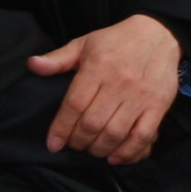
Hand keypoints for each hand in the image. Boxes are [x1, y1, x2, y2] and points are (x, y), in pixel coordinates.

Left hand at [27, 13, 182, 165]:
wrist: (158, 34)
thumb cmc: (117, 41)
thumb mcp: (85, 43)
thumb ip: (58, 58)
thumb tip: (33, 65)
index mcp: (97, 67)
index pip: (75, 104)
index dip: (61, 128)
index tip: (53, 143)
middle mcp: (118, 83)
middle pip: (93, 123)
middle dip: (79, 142)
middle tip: (74, 145)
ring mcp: (140, 96)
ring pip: (115, 133)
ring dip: (99, 149)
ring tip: (92, 150)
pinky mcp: (158, 105)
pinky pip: (143, 135)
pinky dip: (128, 152)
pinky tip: (115, 157)